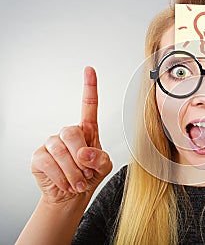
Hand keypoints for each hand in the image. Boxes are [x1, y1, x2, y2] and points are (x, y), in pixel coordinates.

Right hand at [31, 67, 112, 203]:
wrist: (72, 195)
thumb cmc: (89, 176)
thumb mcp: (103, 168)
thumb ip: (101, 159)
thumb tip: (84, 153)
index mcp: (88, 131)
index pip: (89, 105)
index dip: (89, 87)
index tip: (89, 70)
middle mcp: (68, 133)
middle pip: (72, 132)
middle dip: (81, 156)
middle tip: (86, 173)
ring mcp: (51, 143)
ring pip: (60, 150)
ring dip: (73, 172)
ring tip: (78, 182)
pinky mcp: (39, 157)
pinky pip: (49, 163)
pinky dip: (61, 177)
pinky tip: (66, 183)